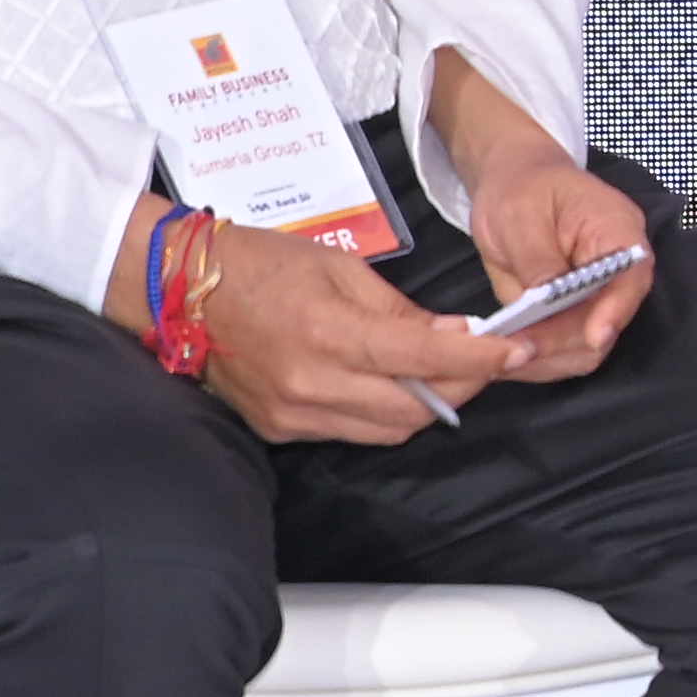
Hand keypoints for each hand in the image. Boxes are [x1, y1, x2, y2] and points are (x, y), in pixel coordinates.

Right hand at [111, 205, 511, 444]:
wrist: (179, 288)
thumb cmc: (260, 263)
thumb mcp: (339, 268)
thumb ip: (400, 311)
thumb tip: (456, 336)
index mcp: (330, 333)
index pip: (425, 359)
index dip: (481, 360)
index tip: (518, 353)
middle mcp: (313, 383)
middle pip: (415, 409)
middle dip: (461, 388)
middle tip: (483, 363)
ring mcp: (293, 414)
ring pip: (387, 431)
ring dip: (424, 407)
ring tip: (440, 376)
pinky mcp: (279, 430)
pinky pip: (350, 432)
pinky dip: (380, 414)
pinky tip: (387, 387)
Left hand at [424, 47, 647, 378]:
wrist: (512, 182)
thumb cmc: (521, 186)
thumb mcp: (520, 214)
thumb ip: (537, 259)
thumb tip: (544, 303)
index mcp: (618, 232)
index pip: (631, 278)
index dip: (616, 311)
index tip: (594, 337)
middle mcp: (616, 273)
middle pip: (608, 324)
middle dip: (564, 345)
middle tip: (515, 352)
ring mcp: (594, 298)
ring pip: (585, 348)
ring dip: (547, 359)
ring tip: (502, 359)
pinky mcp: (571, 315)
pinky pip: (563, 348)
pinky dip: (537, 357)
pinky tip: (505, 355)